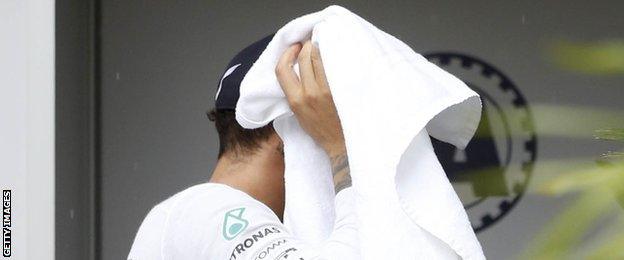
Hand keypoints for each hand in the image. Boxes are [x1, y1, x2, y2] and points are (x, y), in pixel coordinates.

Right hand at [275, 41, 345, 157]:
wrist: (340, 143)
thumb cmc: (320, 130)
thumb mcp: (298, 113)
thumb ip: (294, 92)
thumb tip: (296, 68)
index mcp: (295, 100)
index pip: (283, 69)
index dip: (287, 54)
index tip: (294, 48)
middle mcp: (309, 93)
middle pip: (304, 57)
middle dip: (307, 46)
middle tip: (312, 43)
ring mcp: (326, 90)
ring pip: (320, 57)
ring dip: (320, 48)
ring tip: (325, 47)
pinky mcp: (340, 89)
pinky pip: (334, 65)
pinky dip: (334, 57)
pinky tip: (336, 56)